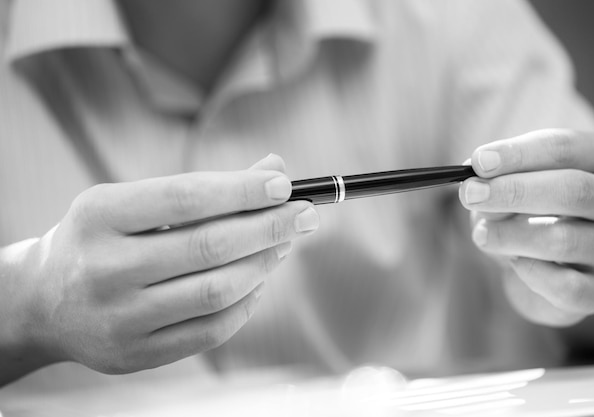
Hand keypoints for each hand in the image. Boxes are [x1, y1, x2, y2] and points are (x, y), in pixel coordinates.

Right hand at [0, 154, 318, 378]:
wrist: (44, 302)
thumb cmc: (102, 240)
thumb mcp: (133, 202)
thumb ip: (202, 187)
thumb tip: (275, 169)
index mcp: (99, 216)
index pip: (186, 197)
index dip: (243, 190)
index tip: (285, 184)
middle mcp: (104, 268)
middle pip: (209, 245)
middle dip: (269, 227)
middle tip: (304, 214)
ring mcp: (118, 317)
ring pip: (216, 290)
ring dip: (263, 263)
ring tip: (284, 244)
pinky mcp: (134, 355)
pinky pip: (210, 330)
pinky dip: (246, 303)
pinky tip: (258, 282)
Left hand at [459, 129, 593, 325]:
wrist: (543, 269)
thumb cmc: (527, 212)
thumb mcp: (512, 185)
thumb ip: (496, 180)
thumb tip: (475, 185)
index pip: (564, 148)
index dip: (517, 155)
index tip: (478, 163)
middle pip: (572, 190)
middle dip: (513, 191)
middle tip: (470, 195)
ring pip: (564, 239)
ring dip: (510, 235)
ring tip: (481, 234)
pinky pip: (565, 286)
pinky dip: (530, 273)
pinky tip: (514, 263)